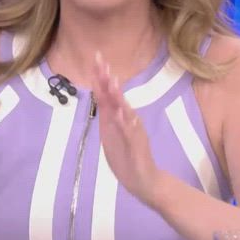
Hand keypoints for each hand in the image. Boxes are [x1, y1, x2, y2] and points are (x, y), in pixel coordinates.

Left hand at [91, 52, 160, 205]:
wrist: (144, 181)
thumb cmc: (127, 157)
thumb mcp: (111, 134)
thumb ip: (107, 116)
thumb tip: (102, 97)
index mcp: (115, 118)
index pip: (105, 93)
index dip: (100, 76)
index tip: (96, 58)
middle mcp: (125, 120)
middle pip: (114, 96)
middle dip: (106, 79)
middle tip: (100, 60)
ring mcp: (132, 131)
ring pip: (124, 110)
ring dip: (118, 96)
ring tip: (112, 81)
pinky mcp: (137, 145)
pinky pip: (130, 132)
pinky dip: (125, 122)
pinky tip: (121, 113)